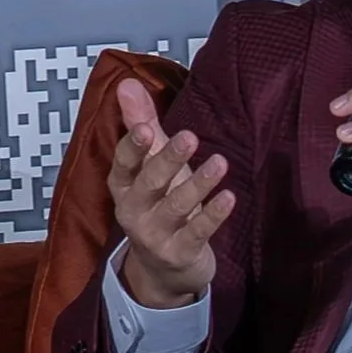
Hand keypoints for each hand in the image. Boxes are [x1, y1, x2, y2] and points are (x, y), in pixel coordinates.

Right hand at [108, 79, 234, 308]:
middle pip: (149, 183)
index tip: (147, 127)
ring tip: (220, 163)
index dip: (134, 146)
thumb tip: (127, 83)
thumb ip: (141, 123)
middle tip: (190, 137)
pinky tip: (229, 197)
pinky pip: (197, 232)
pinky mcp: (180, 253)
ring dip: (198, 184)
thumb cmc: (159, 205)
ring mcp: (154, 235)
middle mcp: (133, 211)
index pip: (123, 163)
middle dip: (168, 160)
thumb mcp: (150, 165)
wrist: (164, 269)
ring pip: (175, 207)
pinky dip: (213, 215)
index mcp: (122, 186)